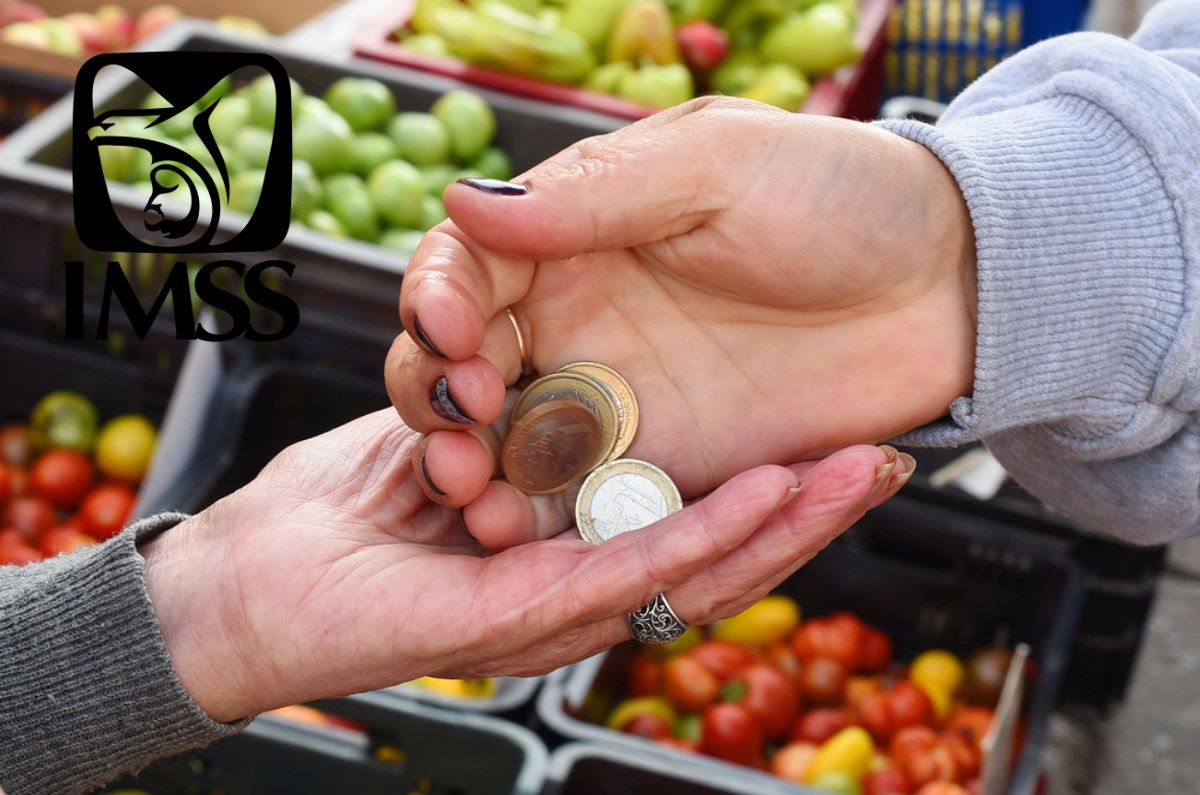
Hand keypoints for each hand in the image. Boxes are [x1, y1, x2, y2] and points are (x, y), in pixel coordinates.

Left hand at [141, 409, 909, 722]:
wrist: (256, 577)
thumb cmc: (349, 504)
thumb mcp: (452, 433)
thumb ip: (520, 415)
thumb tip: (578, 366)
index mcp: (572, 541)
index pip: (693, 517)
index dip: (772, 488)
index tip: (835, 438)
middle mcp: (581, 582)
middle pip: (718, 550)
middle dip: (809, 506)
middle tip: (891, 458)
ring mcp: (559, 607)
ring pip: (695, 567)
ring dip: (784, 522)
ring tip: (863, 473)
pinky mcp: (524, 618)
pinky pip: (629, 571)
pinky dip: (704, 535)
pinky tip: (770, 495)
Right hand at [386, 98, 973, 544]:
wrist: (950, 285)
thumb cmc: (842, 196)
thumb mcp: (719, 166)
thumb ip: (596, 194)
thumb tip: (470, 204)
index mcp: (578, 232)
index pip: (469, 263)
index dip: (438, 295)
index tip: (447, 326)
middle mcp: (581, 318)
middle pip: (471, 361)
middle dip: (443, 391)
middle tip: (459, 416)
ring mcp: (618, 396)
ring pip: (513, 438)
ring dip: (479, 467)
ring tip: (471, 494)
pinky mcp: (665, 462)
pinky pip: (588, 497)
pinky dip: (549, 516)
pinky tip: (522, 525)